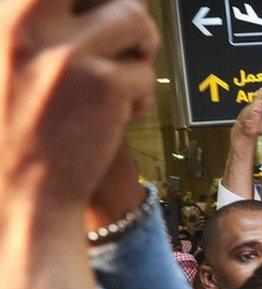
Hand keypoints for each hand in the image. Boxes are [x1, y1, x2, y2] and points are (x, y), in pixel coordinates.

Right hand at [1, 0, 158, 202]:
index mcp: (4, 12)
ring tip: (119, 82)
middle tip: (122, 39)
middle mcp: (22, 20)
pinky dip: (139, 95)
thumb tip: (110, 2)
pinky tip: (115, 118)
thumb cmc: (19, 122)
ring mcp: (64, 50)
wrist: (19, 192)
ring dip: (139, 49)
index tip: (97, 16)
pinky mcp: (102, 83)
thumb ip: (48, 23)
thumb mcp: (13, 56)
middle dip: (123, 7)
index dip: (92, 1)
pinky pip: (143, 69)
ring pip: (133, 18)